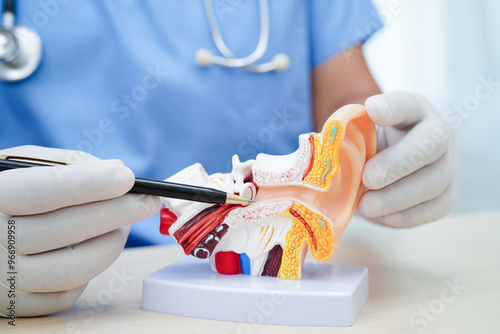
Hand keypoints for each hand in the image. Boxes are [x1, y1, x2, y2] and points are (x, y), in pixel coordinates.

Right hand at [0, 146, 160, 316]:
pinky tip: (93, 249)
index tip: (128, 177)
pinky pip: (65, 294)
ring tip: (124, 226)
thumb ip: (67, 165)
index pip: (45, 190)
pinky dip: (89, 271)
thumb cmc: (7, 192)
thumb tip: (119, 170)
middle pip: (68, 230)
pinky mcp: (15, 303)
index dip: (91, 184)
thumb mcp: (22, 166)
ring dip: (110, 244)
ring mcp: (4, 278)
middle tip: (149, 200)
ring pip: (73, 270)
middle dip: (118, 212)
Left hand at [358, 92, 458, 226]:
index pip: (407, 103)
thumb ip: (346, 139)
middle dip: (398, 163)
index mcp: (413, 110)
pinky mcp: (447, 195)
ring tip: (366, 206)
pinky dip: (406, 215)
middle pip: (432, 143)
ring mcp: (449, 164)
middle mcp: (438, 133)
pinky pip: (435, 208)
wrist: (383, 174)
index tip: (372, 110)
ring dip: (397, 197)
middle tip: (368, 178)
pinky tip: (381, 216)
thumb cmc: (365, 149)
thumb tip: (329, 151)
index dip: (392, 107)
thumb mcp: (356, 137)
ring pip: (435, 181)